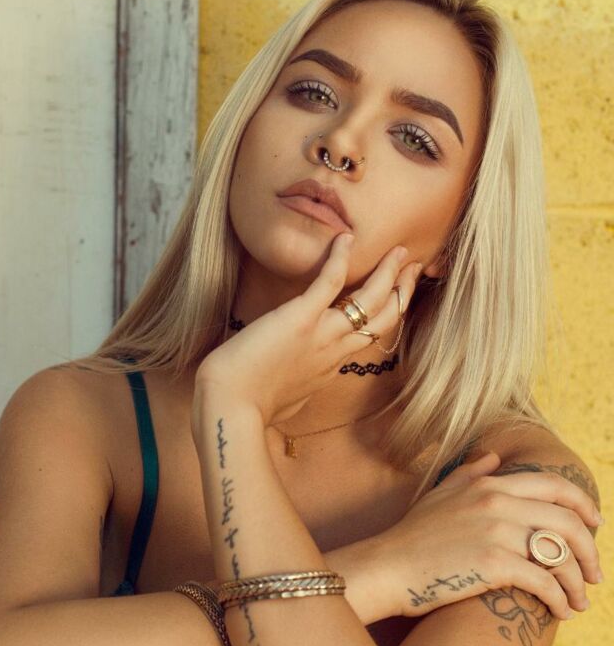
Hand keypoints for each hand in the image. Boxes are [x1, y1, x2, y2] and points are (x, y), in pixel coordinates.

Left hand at [193, 234, 421, 426]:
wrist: (232, 408)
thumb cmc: (247, 407)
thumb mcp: (284, 400)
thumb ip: (295, 387)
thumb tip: (291, 386)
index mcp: (330, 368)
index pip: (369, 337)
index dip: (387, 315)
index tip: (396, 298)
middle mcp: (335, 351)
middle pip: (384, 318)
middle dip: (403, 290)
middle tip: (413, 266)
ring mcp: (322, 334)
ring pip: (370, 300)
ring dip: (387, 272)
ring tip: (399, 250)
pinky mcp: (301, 317)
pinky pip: (329, 281)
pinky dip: (339, 257)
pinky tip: (345, 238)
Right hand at [372, 452, 602, 620]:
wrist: (387, 566)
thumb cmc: (411, 535)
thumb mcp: (439, 494)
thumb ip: (470, 473)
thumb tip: (494, 458)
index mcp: (489, 485)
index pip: (554, 485)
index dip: (583, 505)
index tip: (595, 525)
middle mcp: (497, 503)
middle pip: (567, 521)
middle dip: (590, 551)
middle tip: (595, 574)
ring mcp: (497, 532)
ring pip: (561, 555)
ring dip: (579, 583)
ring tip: (579, 602)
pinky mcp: (494, 565)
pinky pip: (545, 582)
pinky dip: (560, 600)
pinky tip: (560, 611)